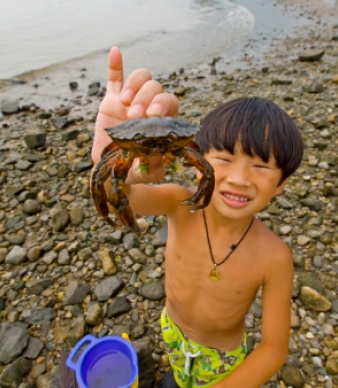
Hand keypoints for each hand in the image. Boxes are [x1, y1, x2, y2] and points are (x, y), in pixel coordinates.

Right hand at [92, 46, 178, 163]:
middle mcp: (150, 107)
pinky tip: (116, 52)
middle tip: (134, 115)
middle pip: (155, 87)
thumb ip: (155, 165)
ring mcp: (131, 101)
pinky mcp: (112, 100)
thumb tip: (160, 154)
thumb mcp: (148, 173)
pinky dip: (115, 65)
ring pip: (140, 78)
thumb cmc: (136, 170)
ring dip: (133, 86)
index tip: (152, 115)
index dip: (162, 104)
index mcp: (163, 121)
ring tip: (124, 103)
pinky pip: (114, 78)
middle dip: (146, 98)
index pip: (169, 102)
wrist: (113, 169)